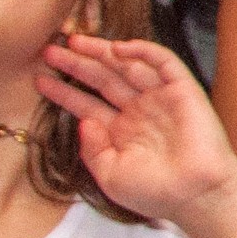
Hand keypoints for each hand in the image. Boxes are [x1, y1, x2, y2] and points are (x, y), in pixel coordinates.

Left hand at [37, 35, 236, 225]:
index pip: (87, 105)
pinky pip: (162, 62)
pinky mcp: (183, 90)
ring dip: (102, 52)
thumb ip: (91, 150)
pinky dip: (142, 51)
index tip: (40, 80)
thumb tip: (83, 121)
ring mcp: (160, 99)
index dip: (64, 92)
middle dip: (77, 64)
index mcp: (121, 133)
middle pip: (103, 79)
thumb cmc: (156, 193)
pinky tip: (117, 48)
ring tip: (74, 41)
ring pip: (127, 65)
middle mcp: (139, 111)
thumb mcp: (110, 176)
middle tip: (50, 50)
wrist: (197, 196)